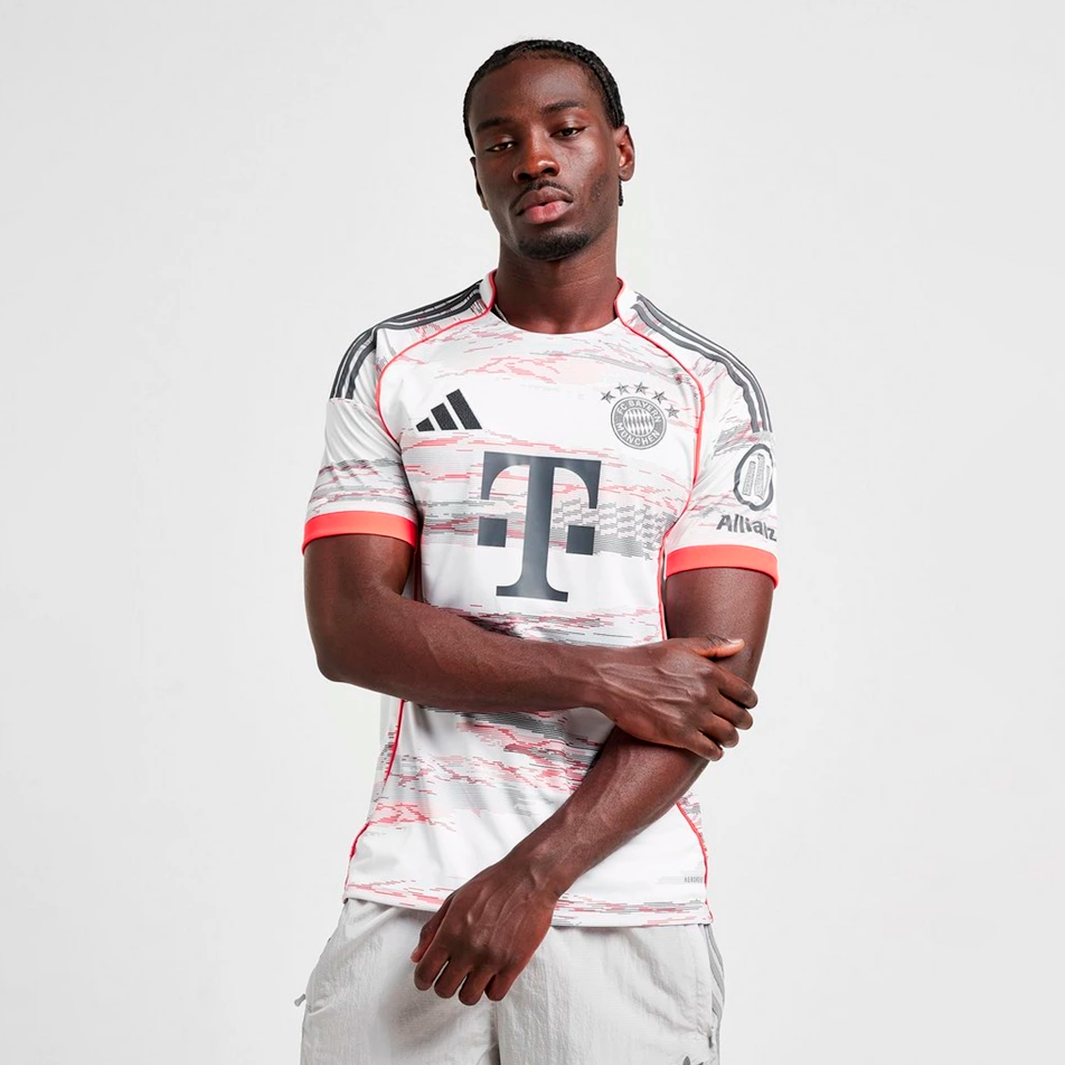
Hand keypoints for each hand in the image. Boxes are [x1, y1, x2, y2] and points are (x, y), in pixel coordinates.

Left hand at [410, 858, 555, 1005]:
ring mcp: (492, 958)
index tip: (427, 978)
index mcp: (451, 931)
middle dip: (444, 984)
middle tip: (452, 974)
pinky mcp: (514, 964)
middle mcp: (469, 948)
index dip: (422, 979)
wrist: (528, 878)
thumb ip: (432, 929)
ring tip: (473, 974)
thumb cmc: (493, 884)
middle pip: (444, 990)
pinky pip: (495, 994)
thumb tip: (416, 956)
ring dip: (468, 988)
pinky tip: (492, 973)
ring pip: (469, 997)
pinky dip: (491, 987)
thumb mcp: (454, 900)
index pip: (425, 973)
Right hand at [596, 634, 755, 759]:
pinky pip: (710, 750)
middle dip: (742, 723)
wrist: (612, 679)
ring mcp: (693, 716)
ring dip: (730, 739)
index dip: (749, 702)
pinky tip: (710, 749)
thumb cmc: (643, 661)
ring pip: (728, 735)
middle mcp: (705, 694)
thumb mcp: (680, 646)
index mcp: (709, 672)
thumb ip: (713, 645)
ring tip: (725, 739)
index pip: (745, 693)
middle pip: (740, 717)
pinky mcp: (678, 735)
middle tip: (737, 725)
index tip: (745, 706)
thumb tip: (740, 644)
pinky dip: (714, 752)